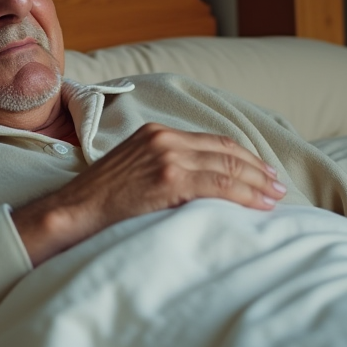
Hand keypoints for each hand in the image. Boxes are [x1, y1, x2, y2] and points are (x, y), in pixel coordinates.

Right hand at [13, 123, 284, 264]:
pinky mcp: (167, 179)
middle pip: (224, 152)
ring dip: (256, 184)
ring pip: (226, 168)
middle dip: (256, 170)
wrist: (69, 213)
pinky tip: (258, 205)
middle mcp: (163, 138)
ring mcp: (166, 156)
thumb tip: (198, 189)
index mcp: (155, 133)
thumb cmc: (98, 204)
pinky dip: (243, 195)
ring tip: (274, 198)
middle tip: (278, 187)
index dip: (242, 157)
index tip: (262, 173)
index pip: (212, 142)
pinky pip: (217, 185)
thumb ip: (163, 171)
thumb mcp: (132, 174)